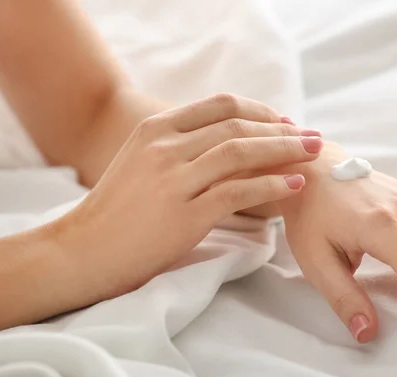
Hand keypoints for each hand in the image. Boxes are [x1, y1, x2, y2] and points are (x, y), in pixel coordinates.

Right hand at [55, 94, 323, 297]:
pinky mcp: (184, 214)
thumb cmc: (118, 210)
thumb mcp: (142, 161)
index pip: (220, 106)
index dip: (259, 110)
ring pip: (241, 153)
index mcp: (155, 128)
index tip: (284, 122)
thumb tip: (228, 140)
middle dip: (281, 130)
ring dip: (284, 152)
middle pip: (237, 126)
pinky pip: (238, 191)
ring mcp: (173, 178)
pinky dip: (272, 186)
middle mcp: (164, 146)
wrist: (84, 250)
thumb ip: (179, 146)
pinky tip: (294, 185)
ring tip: (312, 155)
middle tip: (312, 137)